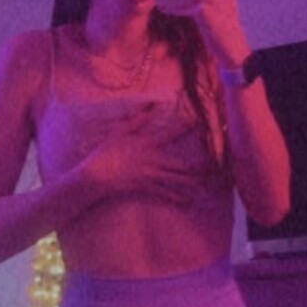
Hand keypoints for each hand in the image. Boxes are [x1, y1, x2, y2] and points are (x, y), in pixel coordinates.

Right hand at [71, 108, 196, 207]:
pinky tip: (187, 201)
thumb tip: (152, 104)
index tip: (197, 124)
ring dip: (189, 182)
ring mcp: (149, 175)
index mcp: (146, 144)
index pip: (168, 134)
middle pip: (177, 163)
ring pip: (174, 179)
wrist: (97, 174)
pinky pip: (164, 193)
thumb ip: (138, 119)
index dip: (184, 128)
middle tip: (210, 167)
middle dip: (194, 166)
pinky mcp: (145, 187)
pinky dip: (176, 197)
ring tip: (203, 185)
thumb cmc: (106, 152)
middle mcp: (152, 159)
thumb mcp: (120, 132)